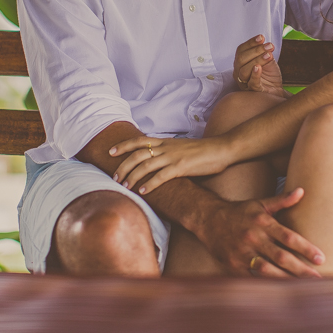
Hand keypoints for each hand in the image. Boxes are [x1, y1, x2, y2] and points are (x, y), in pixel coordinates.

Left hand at [110, 135, 235, 194]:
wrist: (222, 149)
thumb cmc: (203, 151)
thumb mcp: (182, 147)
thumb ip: (168, 152)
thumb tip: (157, 161)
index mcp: (166, 141)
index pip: (139, 140)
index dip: (123, 145)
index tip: (111, 152)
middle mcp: (167, 147)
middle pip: (138, 154)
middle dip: (124, 165)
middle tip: (115, 177)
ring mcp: (173, 157)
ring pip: (146, 165)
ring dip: (133, 176)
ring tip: (125, 187)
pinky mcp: (182, 167)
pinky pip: (161, 176)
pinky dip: (150, 184)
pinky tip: (143, 192)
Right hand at [198, 189, 324, 277]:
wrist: (208, 218)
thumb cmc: (240, 212)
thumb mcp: (260, 203)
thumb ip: (282, 200)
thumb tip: (302, 191)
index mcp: (263, 222)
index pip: (289, 237)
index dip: (306, 248)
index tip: (321, 258)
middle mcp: (254, 238)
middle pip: (281, 256)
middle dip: (301, 269)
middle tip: (319, 280)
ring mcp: (242, 252)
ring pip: (266, 270)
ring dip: (285, 280)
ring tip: (303, 289)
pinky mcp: (233, 265)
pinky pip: (250, 278)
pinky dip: (264, 285)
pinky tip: (278, 293)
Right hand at [233, 34, 284, 96]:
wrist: (276, 90)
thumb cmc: (269, 74)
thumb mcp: (267, 59)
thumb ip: (264, 52)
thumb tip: (266, 44)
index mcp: (240, 62)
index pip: (240, 50)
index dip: (250, 43)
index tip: (262, 37)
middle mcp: (238, 72)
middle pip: (241, 59)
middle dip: (256, 50)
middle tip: (269, 46)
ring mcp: (244, 82)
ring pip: (244, 71)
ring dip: (257, 60)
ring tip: (269, 55)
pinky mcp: (252, 91)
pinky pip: (251, 83)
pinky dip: (255, 74)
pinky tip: (259, 67)